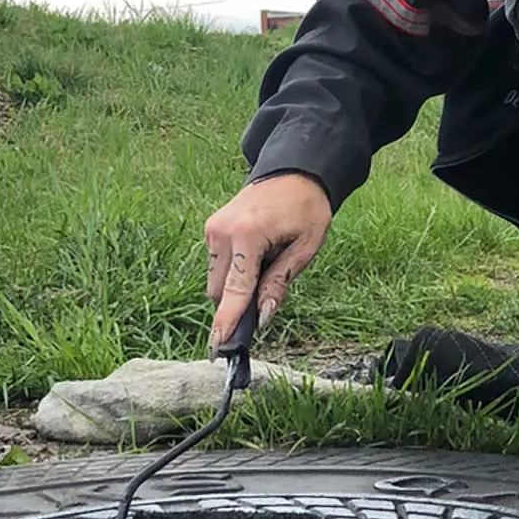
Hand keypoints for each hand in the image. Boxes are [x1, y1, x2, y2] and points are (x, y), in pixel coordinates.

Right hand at [204, 174, 331, 349]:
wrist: (294, 171)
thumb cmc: (307, 207)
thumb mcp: (305, 247)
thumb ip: (280, 282)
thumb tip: (263, 316)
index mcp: (247, 235)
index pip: (235, 290)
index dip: (227, 321)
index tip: (216, 347)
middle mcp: (222, 232)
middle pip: (219, 291)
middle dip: (237, 302)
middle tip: (267, 293)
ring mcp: (213, 228)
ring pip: (216, 280)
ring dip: (236, 285)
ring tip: (267, 261)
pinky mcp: (211, 227)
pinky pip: (217, 264)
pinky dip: (233, 270)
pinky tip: (256, 255)